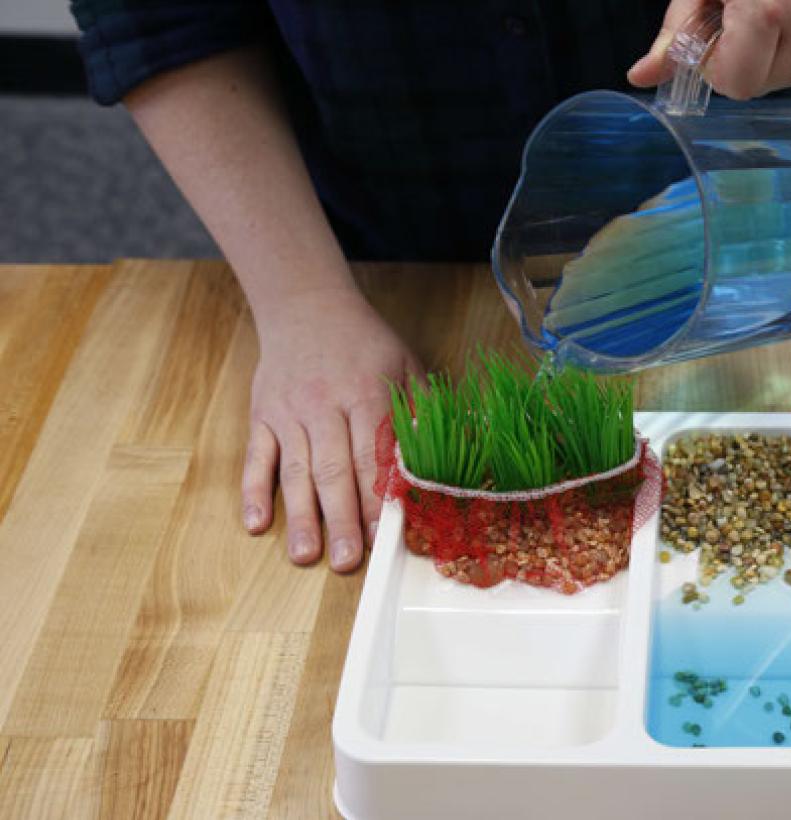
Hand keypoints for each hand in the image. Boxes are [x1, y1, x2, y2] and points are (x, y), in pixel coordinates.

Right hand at [242, 285, 423, 571]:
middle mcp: (324, 407)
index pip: (373, 456)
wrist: (306, 305)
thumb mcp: (405, 365)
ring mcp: (289, 413)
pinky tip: (256, 524)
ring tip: (305, 556)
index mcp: (366, 395)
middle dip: (341, 519)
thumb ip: (421, 411)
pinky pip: (255, 458)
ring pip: (295, 471)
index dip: (377, 498)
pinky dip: (253, 491)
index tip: (384, 534)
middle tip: (347, 561)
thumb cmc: (364, 343)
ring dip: (300, 516)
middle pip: (334, 471)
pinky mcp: (262, 416)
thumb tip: (444, 455)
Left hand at [628, 0, 790, 99]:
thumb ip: (675, 37)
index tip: (717, 40)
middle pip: (763, 85)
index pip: (739, 85)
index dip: (719, 68)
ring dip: (774, 56)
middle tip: (741, 21)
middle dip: (745, 62)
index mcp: (767, 10)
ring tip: (769, 13)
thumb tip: (641, 76)